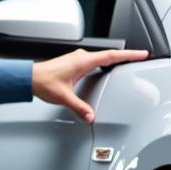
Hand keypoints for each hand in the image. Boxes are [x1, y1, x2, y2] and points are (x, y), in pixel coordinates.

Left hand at [32, 47, 148, 122]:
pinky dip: (103, 63)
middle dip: (125, 56)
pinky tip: (103, 70)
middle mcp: (80, 57)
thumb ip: (79, 107)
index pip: (111, 56)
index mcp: (82, 61)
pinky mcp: (73, 63)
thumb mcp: (63, 97)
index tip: (142, 53)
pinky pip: (93, 61)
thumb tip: (90, 115)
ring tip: (125, 63)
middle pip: (109, 55)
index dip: (128, 54)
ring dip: (114, 59)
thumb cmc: (43, 81)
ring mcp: (76, 59)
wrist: (28, 77)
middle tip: (139, 58)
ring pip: (100, 57)